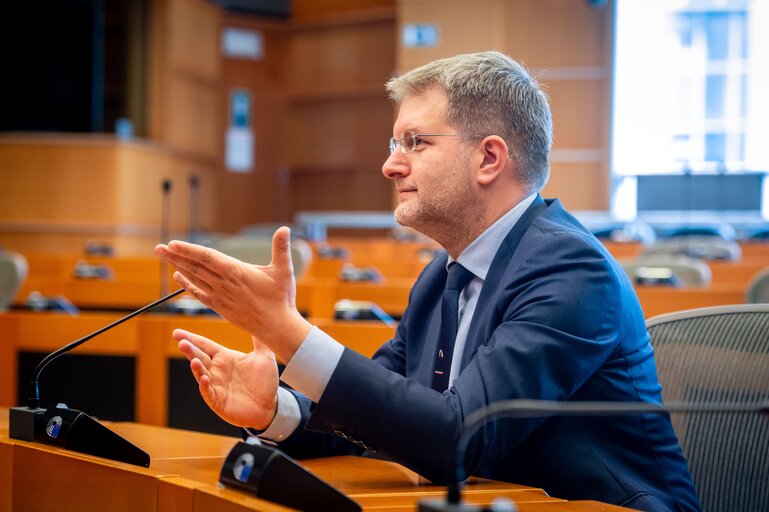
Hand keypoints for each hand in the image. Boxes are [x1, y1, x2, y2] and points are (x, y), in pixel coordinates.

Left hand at [155, 227, 311, 362]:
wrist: (276, 327)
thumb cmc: (281, 299)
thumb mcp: (283, 271)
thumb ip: (281, 249)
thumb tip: (285, 228)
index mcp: (237, 273)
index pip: (207, 258)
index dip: (189, 250)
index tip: (173, 244)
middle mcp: (224, 284)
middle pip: (195, 267)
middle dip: (176, 256)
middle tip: (158, 248)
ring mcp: (220, 296)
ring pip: (195, 279)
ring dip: (178, 267)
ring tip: (165, 256)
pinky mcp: (220, 306)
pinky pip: (199, 294)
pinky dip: (187, 285)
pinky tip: (178, 277)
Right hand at [175, 329, 278, 429]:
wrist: (269, 406)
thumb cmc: (264, 382)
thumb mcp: (265, 357)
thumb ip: (260, 340)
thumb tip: (262, 319)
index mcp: (225, 358)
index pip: (205, 345)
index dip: (193, 338)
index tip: (177, 332)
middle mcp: (218, 370)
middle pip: (200, 357)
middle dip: (190, 350)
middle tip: (182, 342)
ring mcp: (216, 386)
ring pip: (202, 374)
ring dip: (197, 368)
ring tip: (194, 360)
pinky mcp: (218, 401)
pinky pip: (209, 393)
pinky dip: (205, 386)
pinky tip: (205, 379)